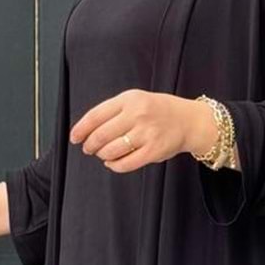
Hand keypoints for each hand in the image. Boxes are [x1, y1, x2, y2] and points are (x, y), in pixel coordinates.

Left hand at [69, 88, 195, 173]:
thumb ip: (114, 111)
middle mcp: (138, 114)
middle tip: (88, 148)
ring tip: (103, 154)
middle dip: (90, 145)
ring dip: (102, 155)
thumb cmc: (159, 111)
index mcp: (130, 99)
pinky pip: (126, 163)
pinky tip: (113, 163)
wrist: (189, 120)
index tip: (74, 137)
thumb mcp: (137, 100)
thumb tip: (87, 130)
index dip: (81, 129)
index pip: (96, 115)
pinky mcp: (153, 151)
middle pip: (101, 135)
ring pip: (111, 150)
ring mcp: (146, 133)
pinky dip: (114, 165)